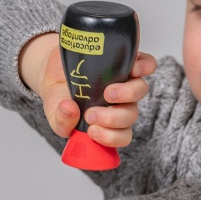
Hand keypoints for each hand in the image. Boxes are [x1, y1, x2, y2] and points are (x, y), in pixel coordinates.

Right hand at [19, 33, 156, 147]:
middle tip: (91, 114)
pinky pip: (147, 64)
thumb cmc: (59, 96)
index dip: (112, 138)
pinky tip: (133, 70)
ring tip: (108, 93)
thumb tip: (70, 109)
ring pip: (139, 91)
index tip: (92, 131)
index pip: (122, 136)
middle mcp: (121, 104)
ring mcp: (125, 82)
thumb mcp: (53, 113)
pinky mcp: (126, 61)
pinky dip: (145, 67)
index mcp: (109, 123)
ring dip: (127, 95)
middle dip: (113, 119)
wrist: (54, 68)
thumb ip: (61, 120)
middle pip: (130, 115)